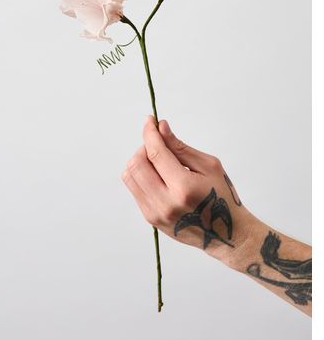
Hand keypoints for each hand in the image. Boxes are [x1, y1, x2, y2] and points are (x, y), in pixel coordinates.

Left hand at [121, 116, 256, 267]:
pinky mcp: (150, 219)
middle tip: (158, 143)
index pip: (156, 153)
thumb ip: (181, 147)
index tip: (150, 120)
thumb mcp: (209, 166)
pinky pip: (134, 189)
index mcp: (184, 187)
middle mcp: (165, 202)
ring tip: (158, 161)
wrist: (226, 235)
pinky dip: (141, 175)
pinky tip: (159, 175)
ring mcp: (155, 213)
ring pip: (130, 176)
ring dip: (140, 161)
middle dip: (144, 146)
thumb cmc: (222, 196)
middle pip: (136, 164)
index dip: (150, 133)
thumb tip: (161, 128)